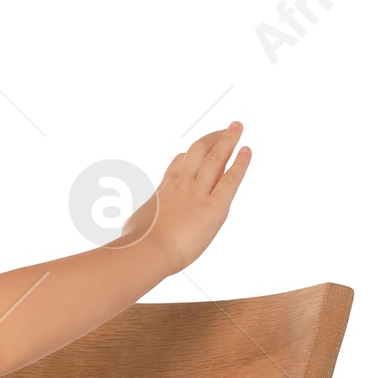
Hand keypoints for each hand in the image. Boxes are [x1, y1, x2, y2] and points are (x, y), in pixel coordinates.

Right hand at [119, 123, 250, 273]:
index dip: (189, 156)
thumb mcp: (133, 225)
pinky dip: (240, 163)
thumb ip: (140, 221)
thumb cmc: (136, 244)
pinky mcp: (215, 207)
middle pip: (198, 153)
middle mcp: (182, 186)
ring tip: (237, 127)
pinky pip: (230, 179)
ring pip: (215, 158)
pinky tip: (247, 151)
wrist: (148, 251)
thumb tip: (131, 226)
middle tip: (223, 129)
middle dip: (212, 139)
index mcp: (163, 191)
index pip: (178, 166)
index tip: (197, 150)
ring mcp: (198, 193)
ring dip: (228, 139)